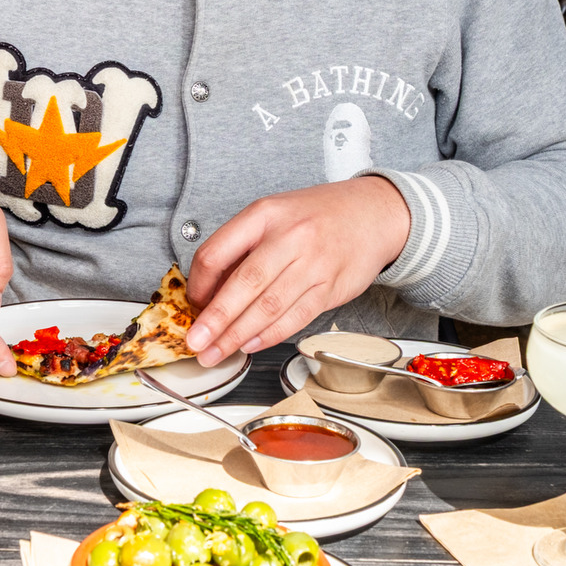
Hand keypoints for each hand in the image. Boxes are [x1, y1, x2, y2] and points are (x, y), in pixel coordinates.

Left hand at [183, 177, 412, 366]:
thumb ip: (241, 247)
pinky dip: (270, 335)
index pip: (218, 252)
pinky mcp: (331, 287)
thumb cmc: (316, 215)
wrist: (373, 213)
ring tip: (217, 352)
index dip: (199, 284)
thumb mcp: (273, 214)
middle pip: (244, 283)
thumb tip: (208, 291)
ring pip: (269, 306)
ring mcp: (313, 263)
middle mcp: (289, 237)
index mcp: (264, 214)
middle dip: (215, 319)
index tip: (192, 304)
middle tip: (196, 342)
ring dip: (238, 334)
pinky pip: (295, 317)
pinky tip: (250, 345)